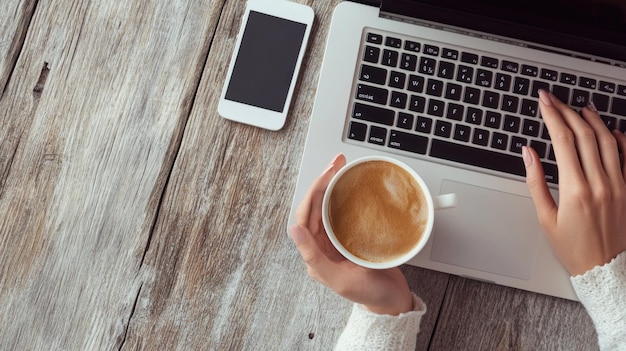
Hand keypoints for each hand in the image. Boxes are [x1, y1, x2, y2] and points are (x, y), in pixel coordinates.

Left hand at [289, 154, 412, 314]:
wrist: (393, 301)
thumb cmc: (368, 294)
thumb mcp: (340, 280)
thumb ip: (314, 257)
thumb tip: (293, 230)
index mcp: (315, 253)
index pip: (306, 216)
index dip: (314, 193)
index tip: (327, 175)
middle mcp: (323, 244)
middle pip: (317, 206)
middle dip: (324, 182)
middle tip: (336, 163)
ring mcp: (337, 240)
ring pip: (329, 206)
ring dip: (333, 186)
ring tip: (342, 168)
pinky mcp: (352, 236)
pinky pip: (344, 211)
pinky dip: (346, 196)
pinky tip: (351, 185)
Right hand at [523, 90, 625, 275]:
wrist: (605, 270)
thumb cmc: (573, 247)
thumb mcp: (545, 217)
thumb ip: (536, 182)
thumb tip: (529, 153)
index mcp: (575, 190)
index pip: (563, 141)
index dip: (552, 116)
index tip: (543, 102)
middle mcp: (600, 184)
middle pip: (584, 135)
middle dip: (566, 112)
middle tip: (554, 100)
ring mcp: (619, 185)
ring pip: (607, 141)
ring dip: (593, 120)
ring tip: (580, 108)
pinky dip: (619, 139)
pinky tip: (610, 130)